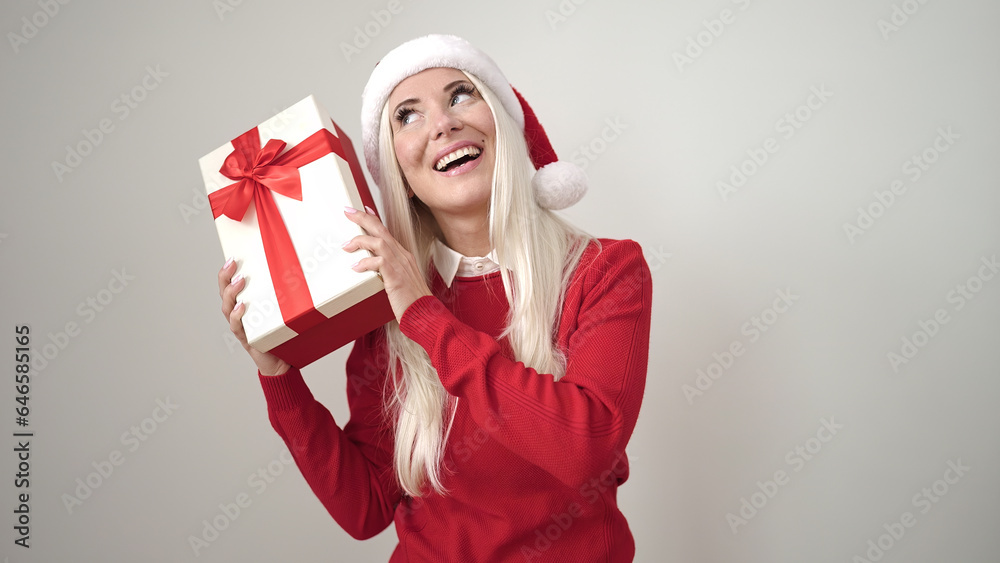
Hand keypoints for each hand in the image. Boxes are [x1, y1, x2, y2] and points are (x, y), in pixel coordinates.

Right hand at [218, 259, 289, 375]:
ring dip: (231, 293)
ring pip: (227, 307)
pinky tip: (241, 307)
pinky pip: (237, 326)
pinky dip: (237, 316)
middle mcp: (239, 314)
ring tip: (239, 281)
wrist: (283, 361)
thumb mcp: (284, 309)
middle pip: (224, 293)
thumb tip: (302, 271)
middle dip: (225, 277)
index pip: (230, 285)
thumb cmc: (284, 332)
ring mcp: (241, 326)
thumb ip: (286, 294)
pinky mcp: (246, 339)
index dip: (227, 272)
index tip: (233, 257)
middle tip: (232, 264)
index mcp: (245, 303)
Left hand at [341, 205, 431, 321]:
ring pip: (379, 241)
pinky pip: (379, 261)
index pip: (387, 232)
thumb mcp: (400, 281)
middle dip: (363, 218)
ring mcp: (400, 265)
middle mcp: (402, 256)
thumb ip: (387, 272)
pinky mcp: (396, 276)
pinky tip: (356, 267)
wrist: (425, 314)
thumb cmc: (413, 302)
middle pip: (381, 230)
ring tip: (346, 245)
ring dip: (360, 240)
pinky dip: (365, 262)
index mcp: (404, 256)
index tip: (363, 210)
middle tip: (348, 211)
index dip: (374, 219)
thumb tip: (373, 269)